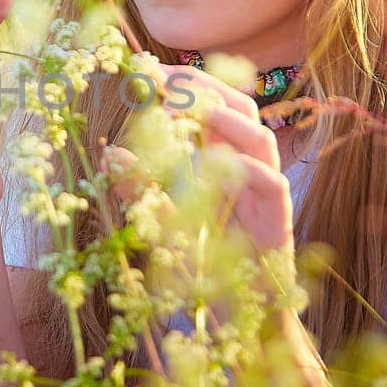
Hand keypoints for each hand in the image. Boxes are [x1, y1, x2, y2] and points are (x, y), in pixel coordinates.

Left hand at [106, 64, 293, 260]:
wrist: (242, 315)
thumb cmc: (204, 265)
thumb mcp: (160, 222)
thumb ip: (140, 190)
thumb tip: (109, 156)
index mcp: (220, 159)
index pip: (209, 107)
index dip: (184, 86)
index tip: (148, 71)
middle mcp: (245, 167)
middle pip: (240, 109)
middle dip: (206, 90)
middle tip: (169, 81)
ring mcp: (264, 192)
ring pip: (261, 140)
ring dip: (231, 121)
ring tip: (201, 112)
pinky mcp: (278, 220)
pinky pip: (272, 184)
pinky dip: (248, 170)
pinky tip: (220, 165)